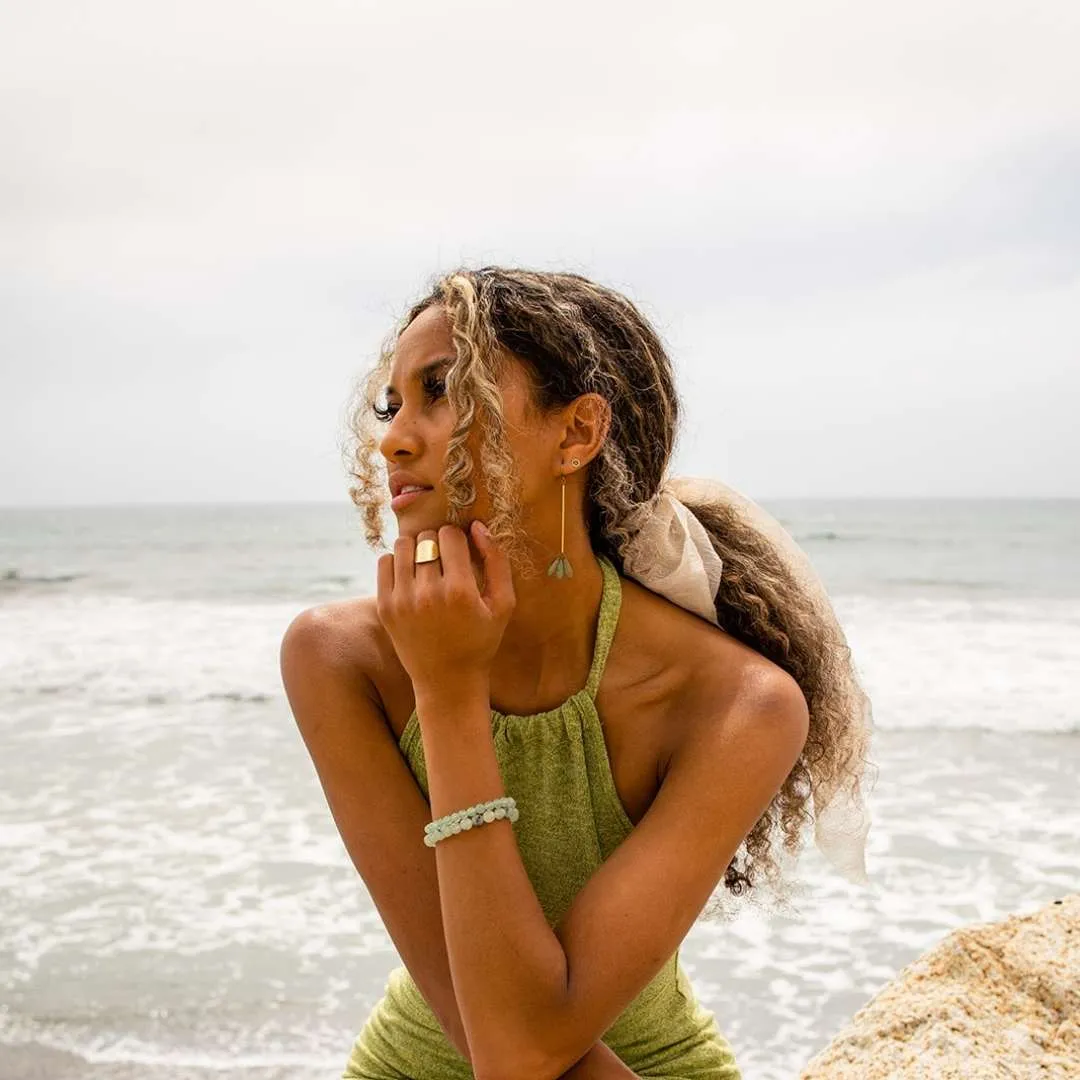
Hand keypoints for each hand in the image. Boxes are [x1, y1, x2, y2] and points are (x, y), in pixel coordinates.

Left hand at [375, 521, 515, 690]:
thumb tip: (477, 526)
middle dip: (438, 543)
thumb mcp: (503, 604)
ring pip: (403, 545)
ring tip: (426, 564)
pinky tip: (410, 576)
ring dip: (416, 548)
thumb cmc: (481, 641)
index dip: (459, 539)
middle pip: (427, 538)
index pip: (451, 535)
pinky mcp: (385, 607)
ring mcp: (403, 601)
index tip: (462, 553)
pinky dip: (397, 561)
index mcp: (460, 592)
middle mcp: (428, 594)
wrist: (447, 681)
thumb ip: (496, 561)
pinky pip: (385, 562)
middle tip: (445, 561)